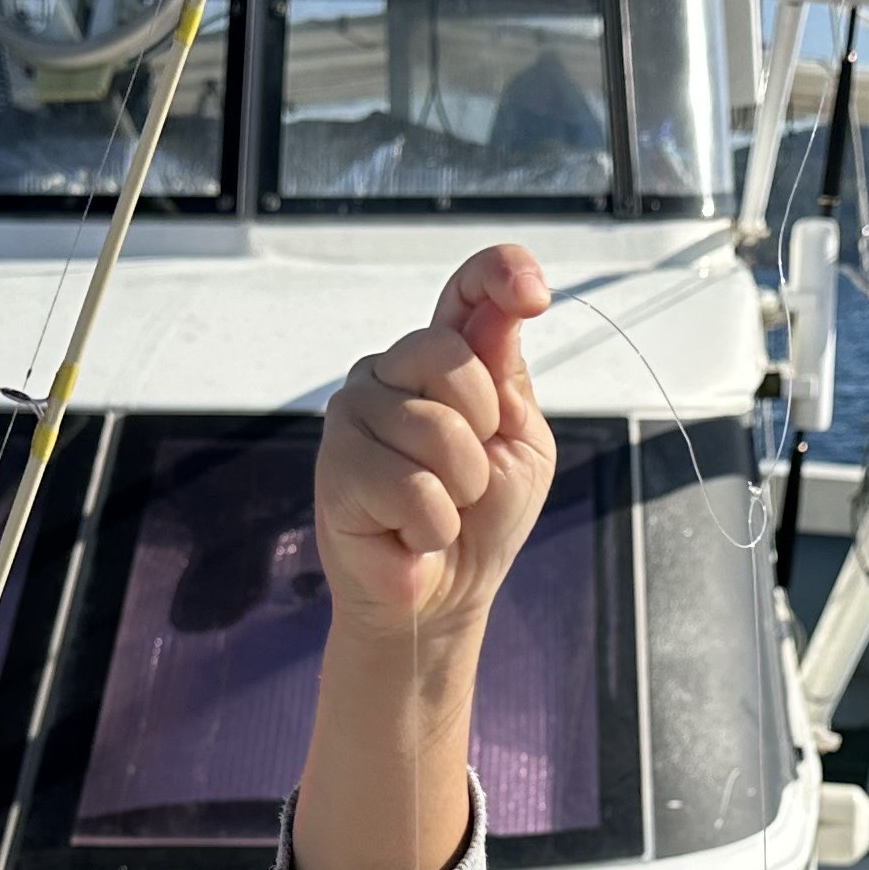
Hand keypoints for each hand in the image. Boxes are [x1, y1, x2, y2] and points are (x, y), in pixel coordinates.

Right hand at [314, 245, 554, 655]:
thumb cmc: (482, 520)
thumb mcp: (520, 445)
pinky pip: (406, 484)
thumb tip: (505, 309)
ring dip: (458, 490)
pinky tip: (409, 533)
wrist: (445, 595)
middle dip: (480, 430)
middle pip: (448, 356)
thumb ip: (508, 378)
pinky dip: (429, 524)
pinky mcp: (336, 462)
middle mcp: (393, 371)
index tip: (532, 294)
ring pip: (432, 428)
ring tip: (439, 511)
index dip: (498, 274)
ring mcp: (356, 411)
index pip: (467, 290)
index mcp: (447, 359)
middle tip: (468, 477)